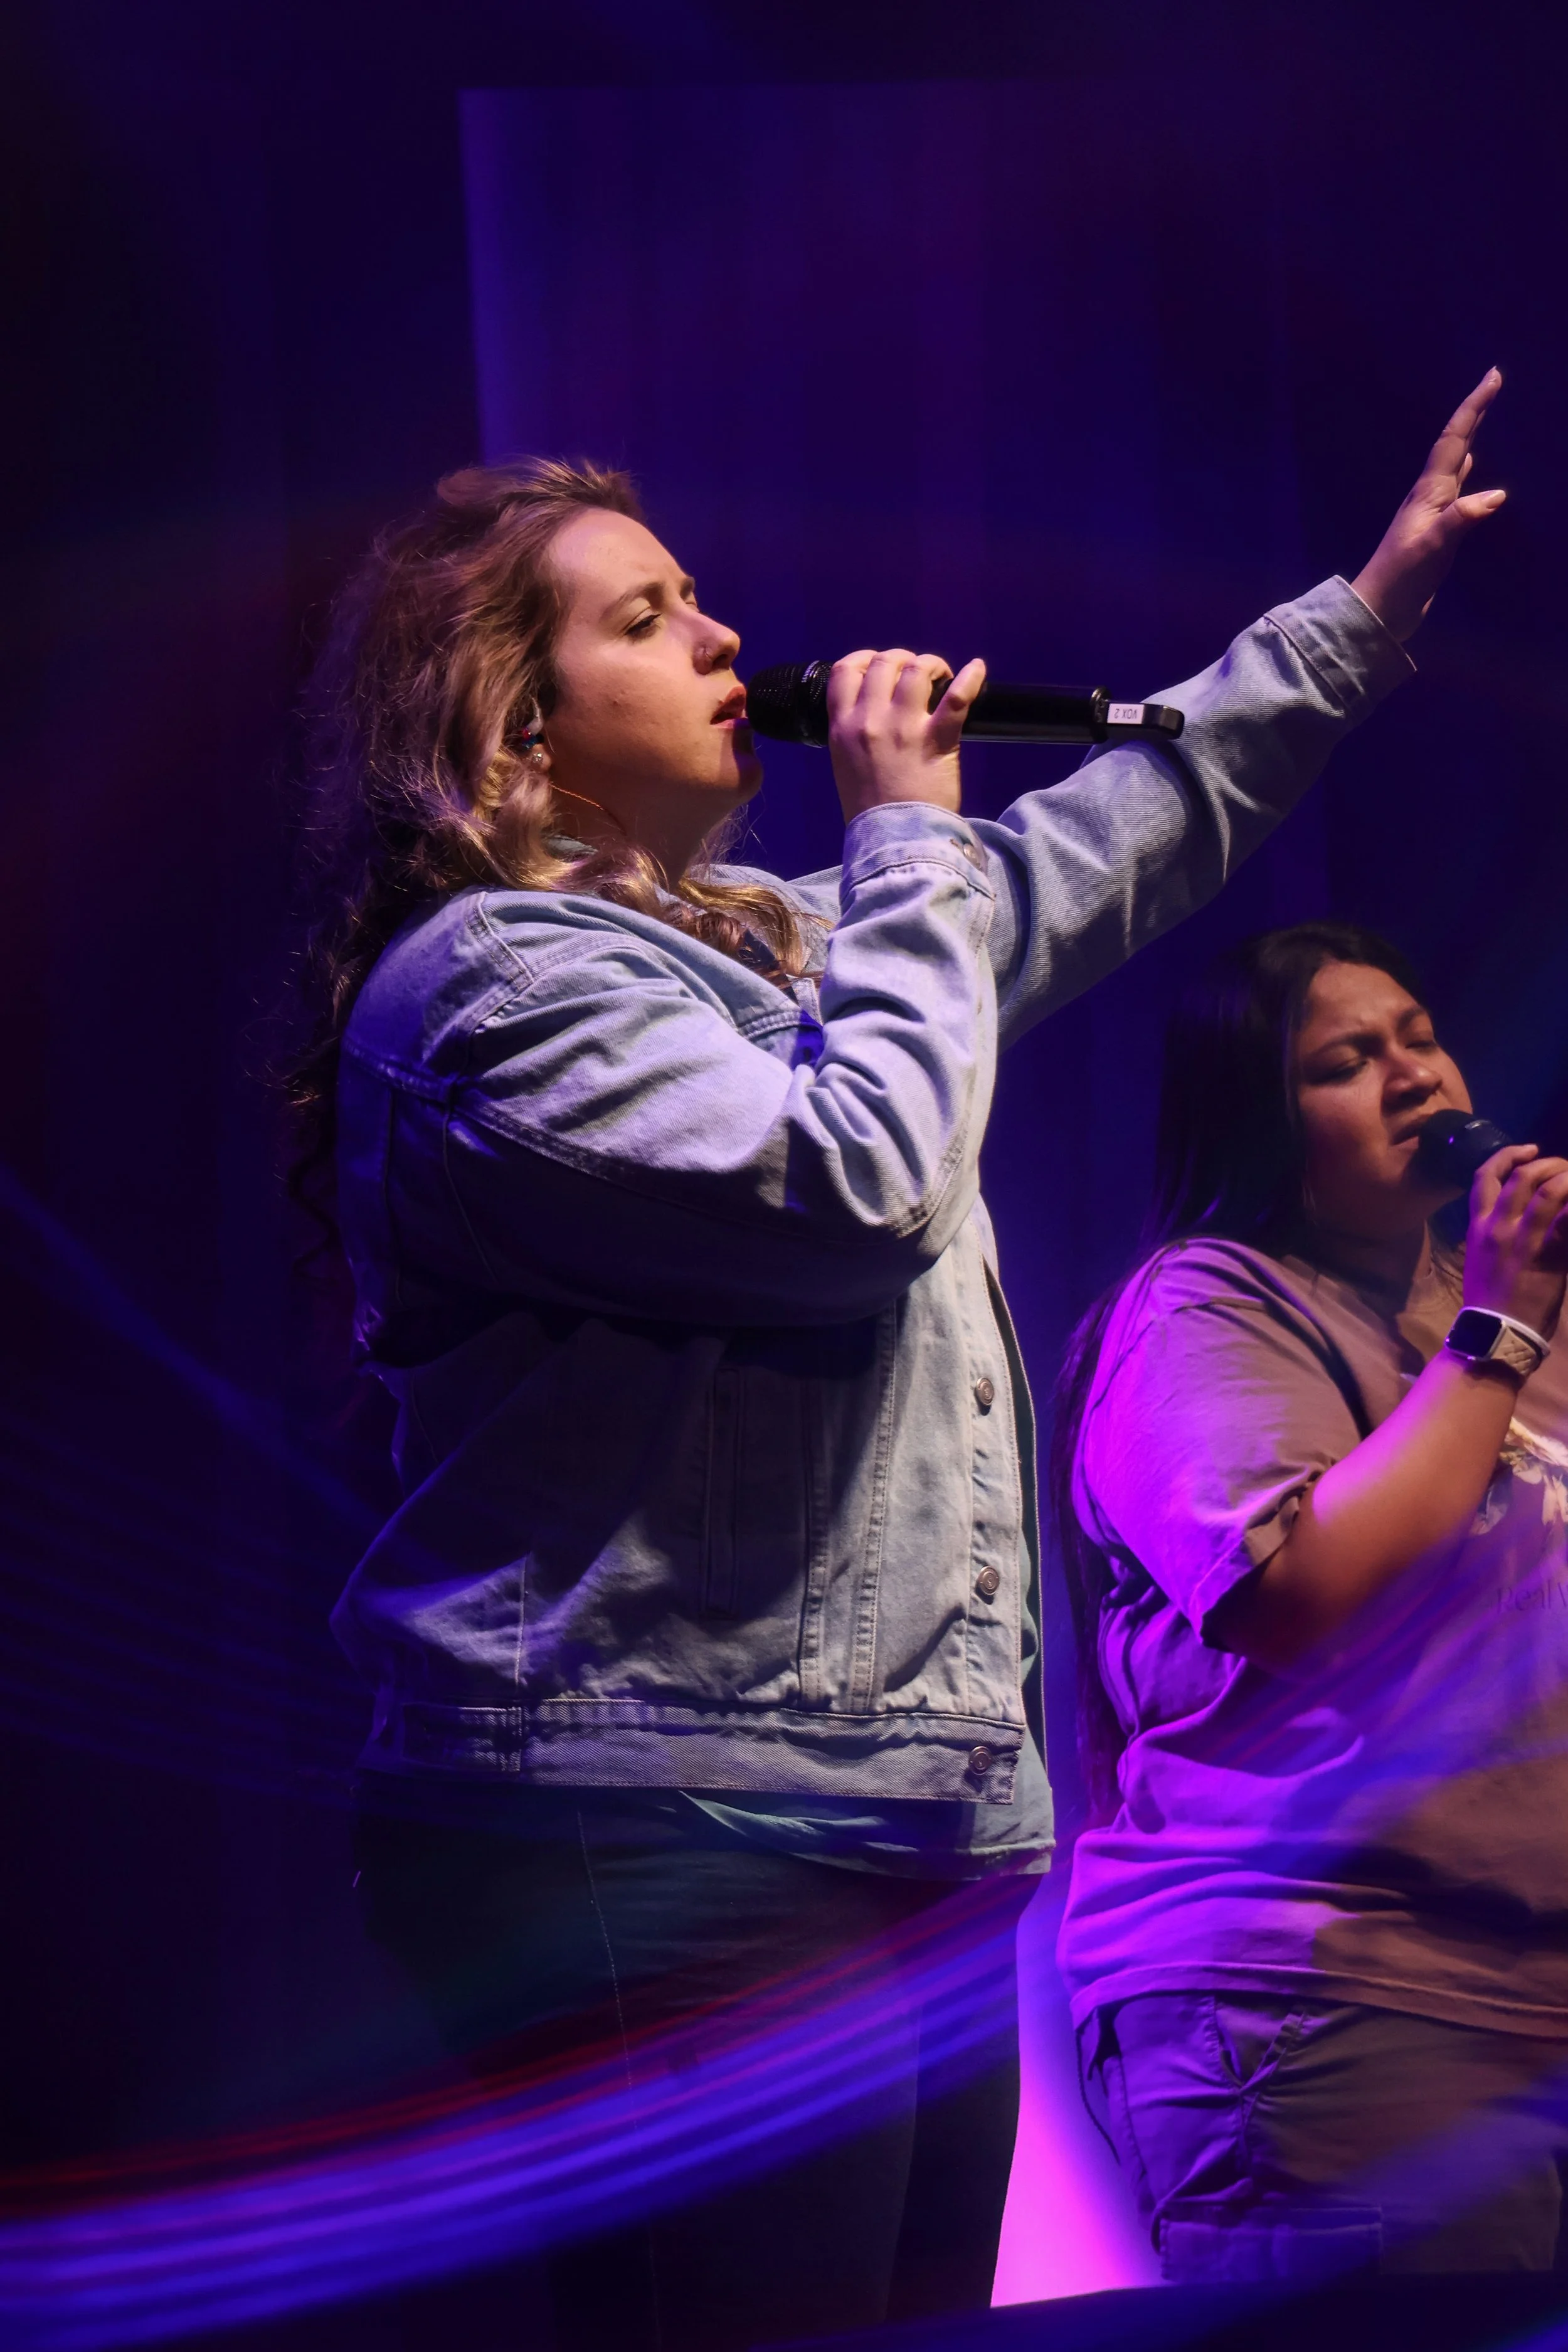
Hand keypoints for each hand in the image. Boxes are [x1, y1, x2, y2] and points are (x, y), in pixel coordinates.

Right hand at [827, 649, 985, 822]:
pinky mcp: (936, 739)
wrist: (893, 840)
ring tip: (941, 677)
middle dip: (902, 660)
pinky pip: (957, 697)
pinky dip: (971, 678)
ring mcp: (903, 727)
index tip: (879, 665)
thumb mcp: (845, 764)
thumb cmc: (870, 809)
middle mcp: (869, 720)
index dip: (864, 658)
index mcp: (842, 727)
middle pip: (884, 662)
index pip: (843, 671)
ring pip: (916, 670)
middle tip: (917, 675)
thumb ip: (853, 732)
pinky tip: (977, 669)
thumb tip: (874, 707)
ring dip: (931, 666)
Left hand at [1350, 370, 1506, 642]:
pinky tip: (1470, 471)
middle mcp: (1429, 495)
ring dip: (1469, 438)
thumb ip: (1460, 520)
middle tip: (1493, 382)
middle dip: (1474, 412)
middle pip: (1454, 444)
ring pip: (1454, 464)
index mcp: (1428, 493)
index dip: (1474, 407)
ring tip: (1482, 416)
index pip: (1453, 440)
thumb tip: (1496, 495)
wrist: (1379, 611)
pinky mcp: (1436, 531)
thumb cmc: (1400, 580)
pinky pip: (1456, 489)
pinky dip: (1466, 472)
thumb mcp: (1431, 549)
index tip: (1493, 376)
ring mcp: (1432, 512)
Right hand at [1463, 1144, 1567, 1338]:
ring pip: (1548, 1191)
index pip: (1485, 1176)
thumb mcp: (1483, 1255)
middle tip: (1565, 1168)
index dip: (1509, 1155)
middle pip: (1523, 1176)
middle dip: (1549, 1163)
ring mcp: (1524, 1240)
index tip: (1529, 1150)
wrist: (1496, 1333)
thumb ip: (1503, 1229)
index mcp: (1478, 1226)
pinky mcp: (1549, 1257)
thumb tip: (1532, 1208)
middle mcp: (1498, 1227)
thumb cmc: (1492, 1298)